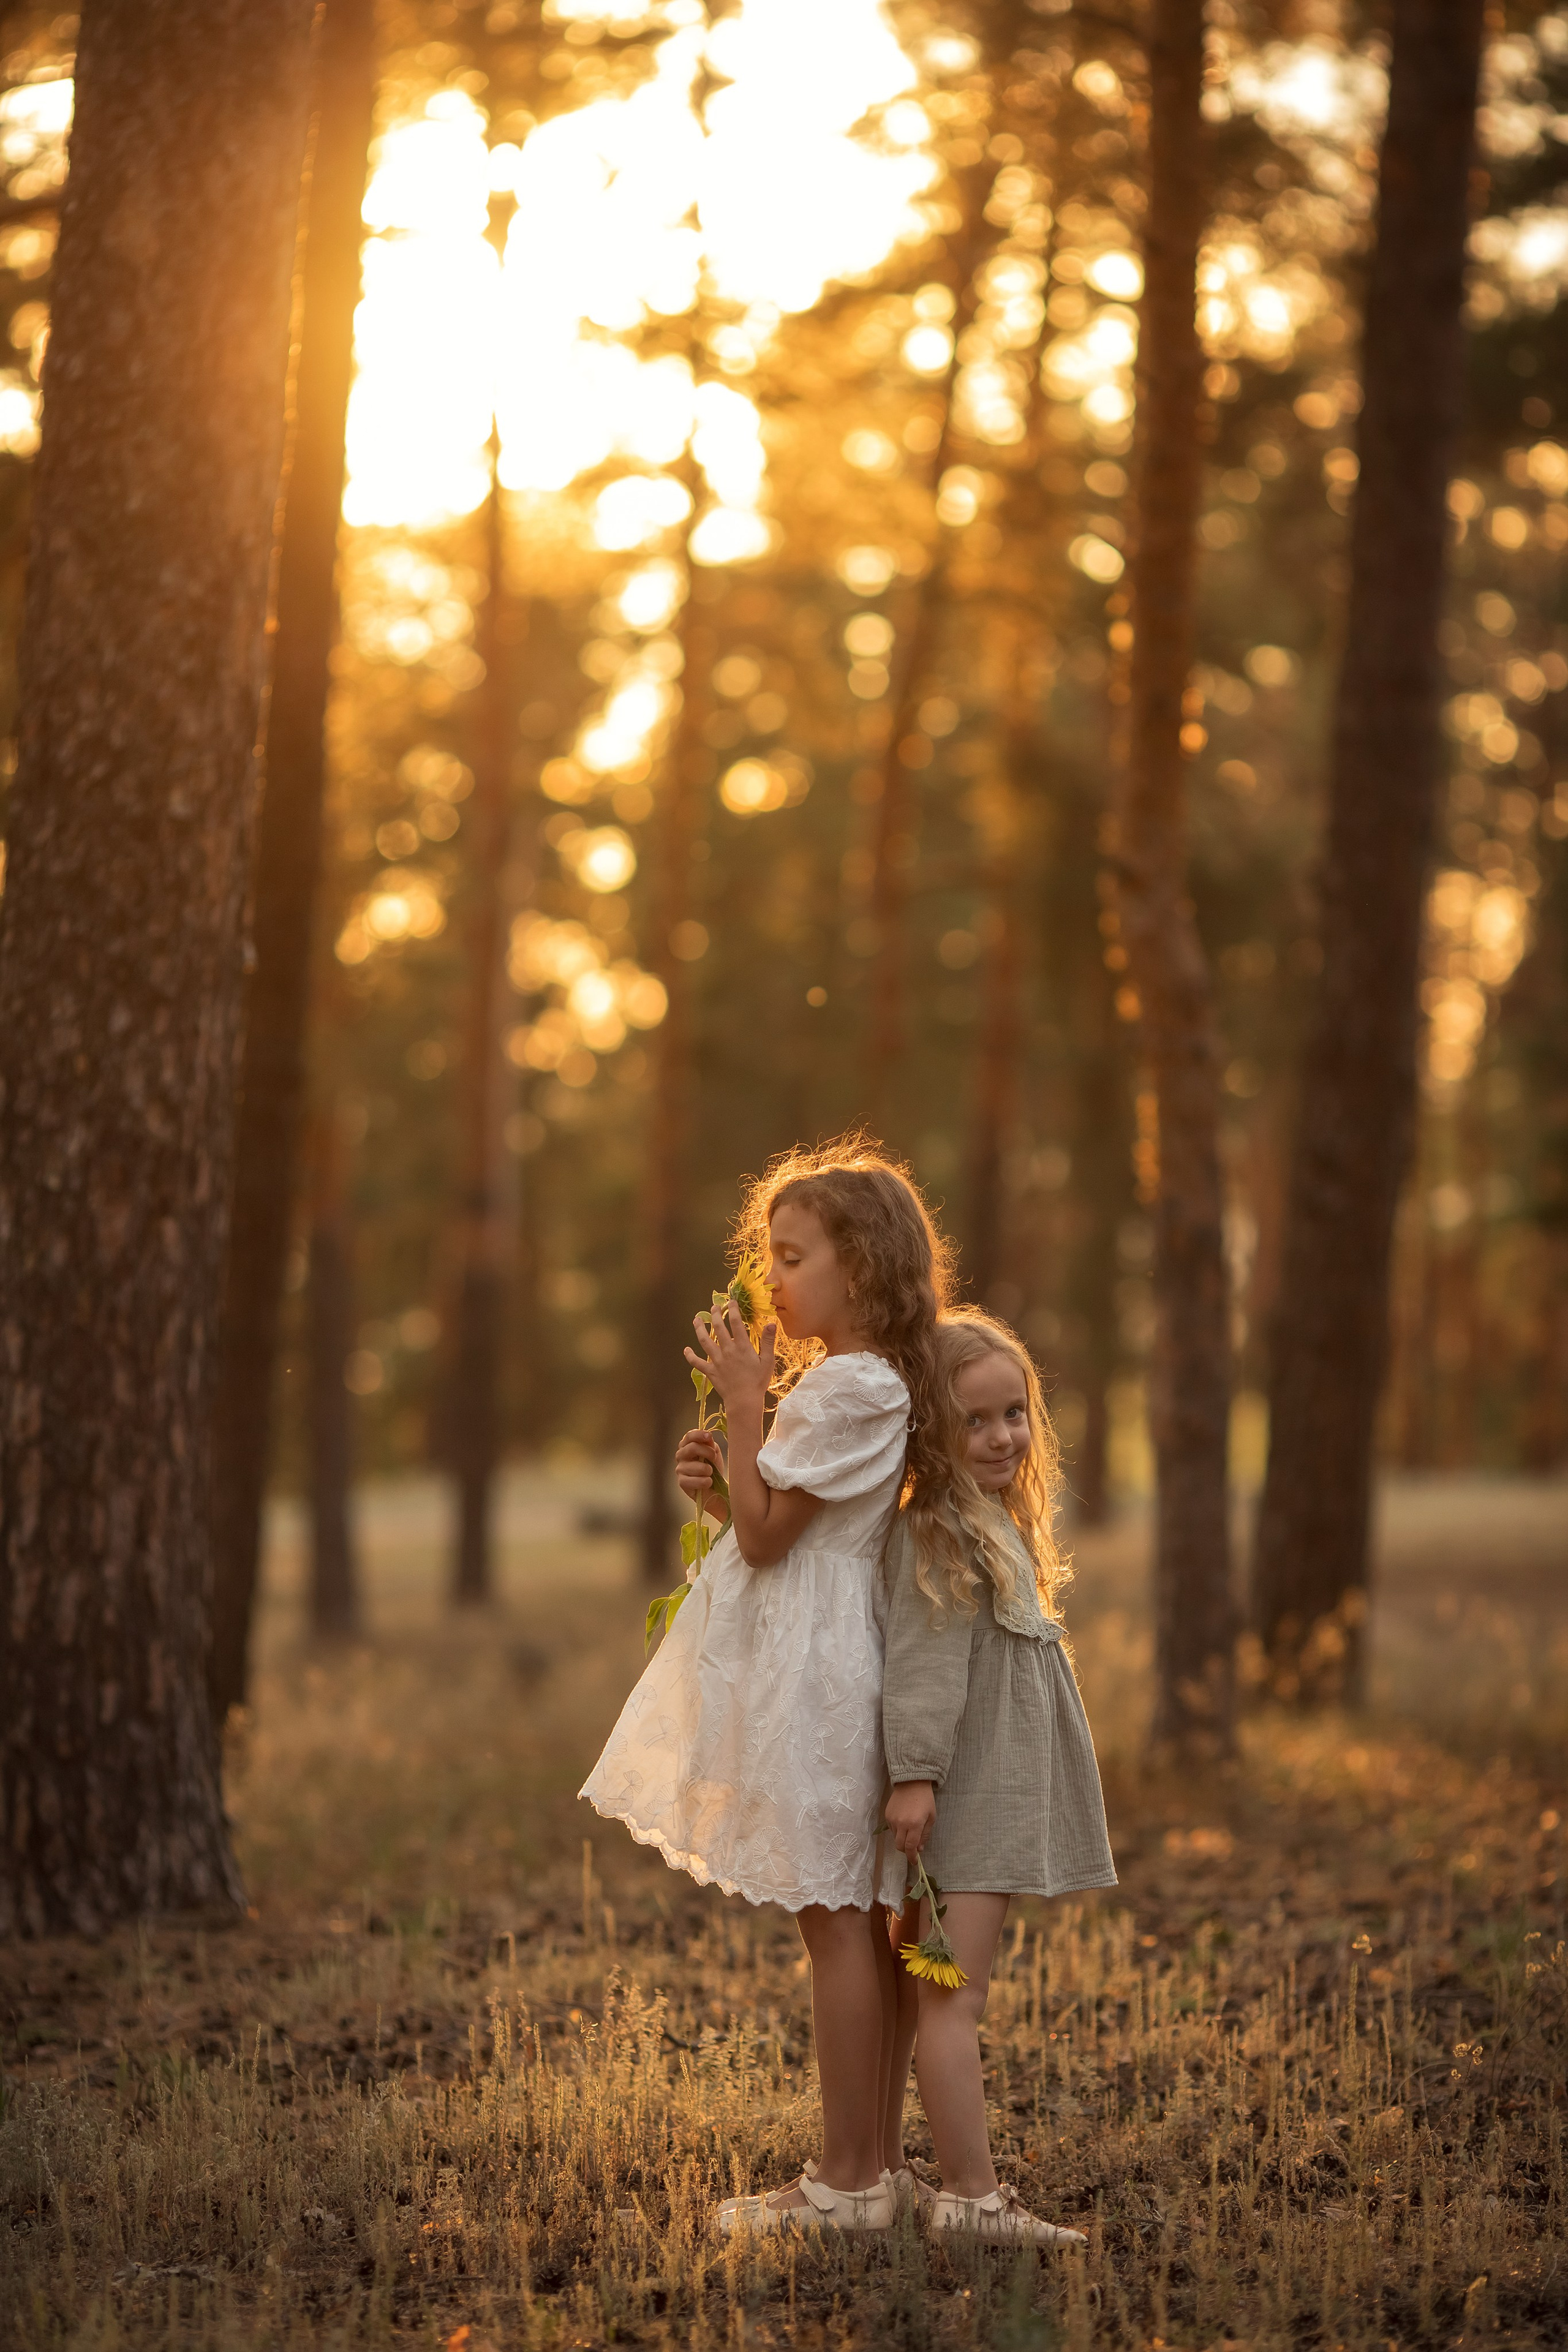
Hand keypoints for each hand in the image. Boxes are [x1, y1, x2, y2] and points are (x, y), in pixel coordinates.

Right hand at [675, 1427, 723, 1503]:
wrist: (715, 1488)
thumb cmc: (713, 1467)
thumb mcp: (714, 1452)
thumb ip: (710, 1444)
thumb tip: (707, 1437)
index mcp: (688, 1445)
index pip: (689, 1436)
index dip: (698, 1435)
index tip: (708, 1436)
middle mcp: (681, 1455)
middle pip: (692, 1448)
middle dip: (707, 1452)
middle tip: (714, 1458)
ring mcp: (680, 1469)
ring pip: (695, 1466)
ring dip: (707, 1470)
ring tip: (711, 1473)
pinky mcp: (682, 1482)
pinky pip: (693, 1480)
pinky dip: (704, 1482)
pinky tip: (708, 1482)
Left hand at [684, 1300, 775, 1416]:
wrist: (744, 1401)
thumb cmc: (758, 1381)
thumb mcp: (768, 1361)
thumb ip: (768, 1341)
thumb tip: (771, 1323)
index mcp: (742, 1346)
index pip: (736, 1322)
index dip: (733, 1310)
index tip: (731, 1301)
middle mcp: (727, 1350)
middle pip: (718, 1328)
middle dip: (715, 1315)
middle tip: (714, 1307)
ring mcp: (717, 1361)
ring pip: (704, 1341)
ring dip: (699, 1329)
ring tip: (696, 1319)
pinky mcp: (710, 1371)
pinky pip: (697, 1363)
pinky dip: (690, 1356)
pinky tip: (686, 1349)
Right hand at [885, 1780, 936, 1857]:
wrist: (911, 1782)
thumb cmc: (925, 1800)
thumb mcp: (931, 1817)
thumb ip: (925, 1834)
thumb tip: (919, 1849)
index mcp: (914, 1824)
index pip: (910, 1847)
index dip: (912, 1857)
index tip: (914, 1862)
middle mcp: (901, 1824)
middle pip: (899, 1846)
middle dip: (906, 1850)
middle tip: (912, 1848)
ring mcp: (892, 1819)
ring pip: (895, 1838)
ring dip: (902, 1839)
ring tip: (909, 1830)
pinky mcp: (887, 1815)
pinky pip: (891, 1829)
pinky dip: (897, 1831)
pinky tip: (904, 1822)